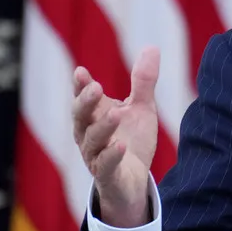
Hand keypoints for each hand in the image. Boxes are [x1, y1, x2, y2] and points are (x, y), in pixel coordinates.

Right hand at [72, 47, 160, 227]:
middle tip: (95, 86)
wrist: (133, 183)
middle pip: (80, 117)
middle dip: (85, 102)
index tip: (80, 72)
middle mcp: (88, 135)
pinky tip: (121, 145)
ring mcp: (95, 156)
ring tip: (117, 113)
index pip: (82, 98)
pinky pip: (105, 165)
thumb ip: (143, 81)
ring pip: (92, 140)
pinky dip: (112, 155)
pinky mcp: (107, 175)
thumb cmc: (130, 141)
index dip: (80, 86)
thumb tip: (152, 47)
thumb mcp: (140, 108)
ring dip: (103, 126)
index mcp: (93, 117)